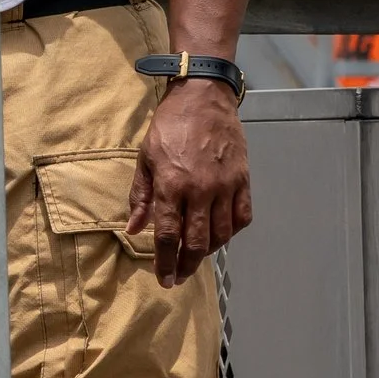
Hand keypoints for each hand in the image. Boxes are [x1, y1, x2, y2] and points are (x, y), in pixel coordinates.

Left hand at [126, 79, 253, 285]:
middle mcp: (200, 190)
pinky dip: (232, 232)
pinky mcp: (243, 180)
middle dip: (186, 266)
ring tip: (196, 256)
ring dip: (208, 252)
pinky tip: (221, 235)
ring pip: (221, 234)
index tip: (164, 279)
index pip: (167, 235)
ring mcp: (225, 186)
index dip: (165, 262)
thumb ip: (140, 196)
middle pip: (196, 242)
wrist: (203, 98)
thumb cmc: (169, 126)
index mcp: (170, 185)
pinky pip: (242, 217)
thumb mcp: (144, 158)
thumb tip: (134, 229)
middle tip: (179, 277)